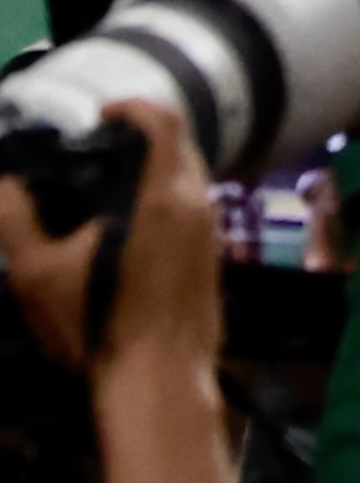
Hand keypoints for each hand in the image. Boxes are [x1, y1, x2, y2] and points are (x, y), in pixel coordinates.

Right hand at [0, 102, 220, 381]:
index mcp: (162, 195)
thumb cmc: (98, 323)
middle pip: (181, 143)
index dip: (134, 105)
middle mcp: (198, 203)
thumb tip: (2, 183)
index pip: (164, 120)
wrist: (159, 377)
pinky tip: (132, 227)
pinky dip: (168, 199)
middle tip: (103, 149)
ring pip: (191, 176)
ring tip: (111, 188)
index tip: (104, 113)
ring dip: (157, 169)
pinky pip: (197, 207)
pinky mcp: (215, 255)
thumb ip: (15, 219)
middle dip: (144, 137)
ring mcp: (213, 229)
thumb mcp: (38, 273)